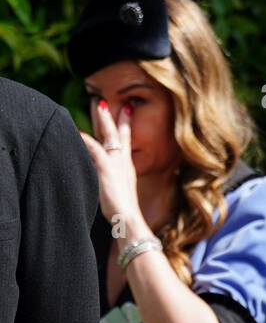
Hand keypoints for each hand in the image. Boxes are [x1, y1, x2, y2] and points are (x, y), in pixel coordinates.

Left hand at [79, 99, 143, 227]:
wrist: (129, 221)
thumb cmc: (124, 214)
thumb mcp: (121, 193)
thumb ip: (115, 182)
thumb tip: (111, 180)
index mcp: (127, 167)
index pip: (126, 141)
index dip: (125, 124)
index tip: (127, 108)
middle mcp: (123, 162)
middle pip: (118, 134)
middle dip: (114, 116)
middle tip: (108, 101)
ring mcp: (116, 165)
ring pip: (109, 136)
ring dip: (103, 120)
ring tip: (98, 105)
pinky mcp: (107, 170)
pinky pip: (94, 150)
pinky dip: (86, 140)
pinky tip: (78, 132)